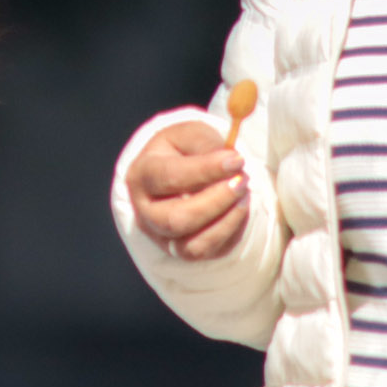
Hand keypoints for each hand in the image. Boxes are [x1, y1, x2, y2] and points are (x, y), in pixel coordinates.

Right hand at [125, 118, 248, 260]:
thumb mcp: (189, 135)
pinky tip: (239, 209)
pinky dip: (229, 231)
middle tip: (242, 180)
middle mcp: (145, 210)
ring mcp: (160, 235)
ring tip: (244, 194)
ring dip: (226, 220)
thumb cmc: (184, 151)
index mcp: (142, 174)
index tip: (236, 160)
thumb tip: (229, 162)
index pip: (169, 176)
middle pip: (177, 219)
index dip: (206, 170)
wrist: (180, 174)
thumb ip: (205, 144)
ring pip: (192, 244)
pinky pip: (207, 251)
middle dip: (217, 201)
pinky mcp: (179, 251)